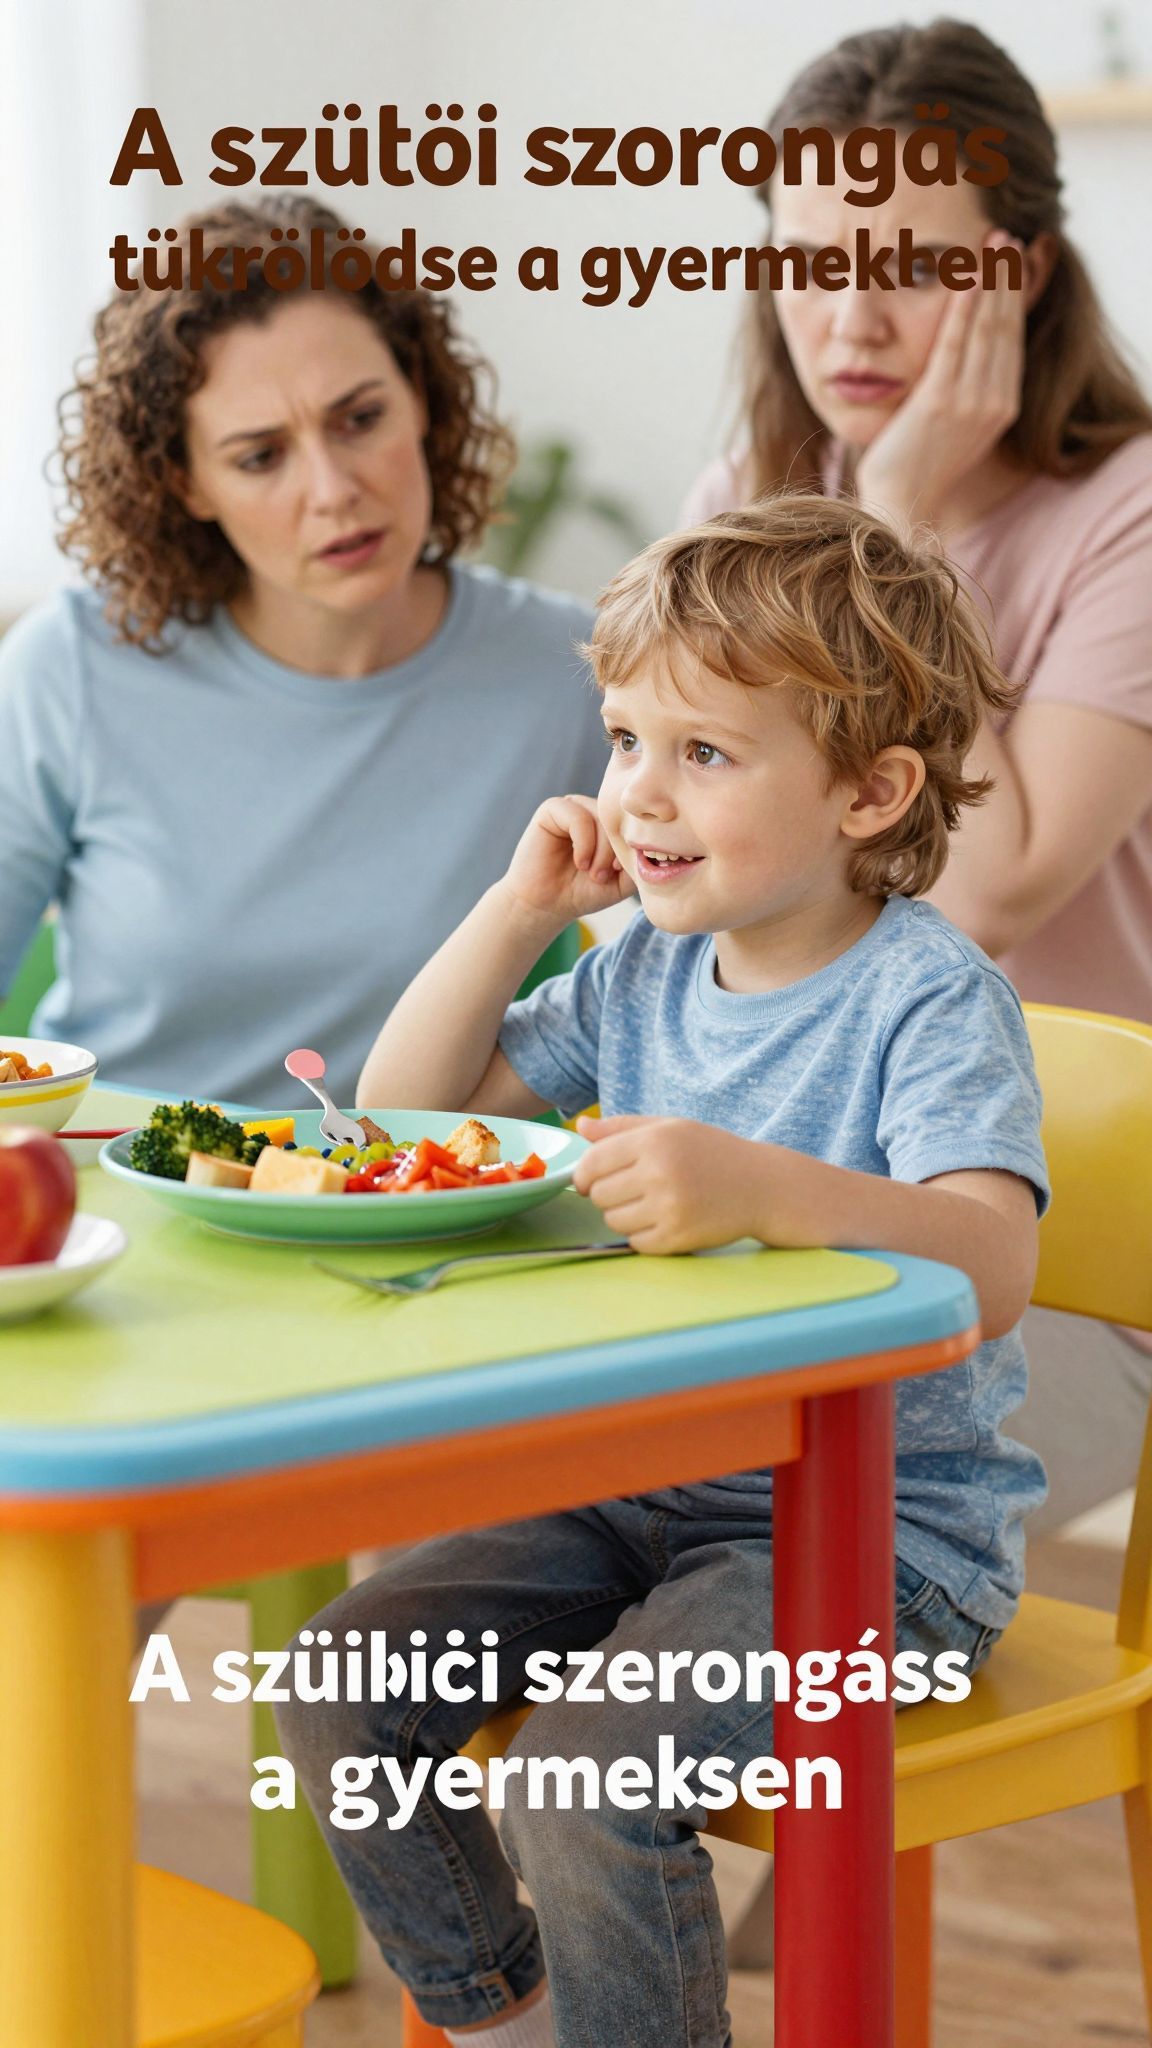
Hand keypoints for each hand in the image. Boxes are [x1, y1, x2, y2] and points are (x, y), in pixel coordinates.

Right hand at [501, 794, 636, 926]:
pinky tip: (580, 862)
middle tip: (603, 876)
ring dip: (601, 850)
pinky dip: (584, 843)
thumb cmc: (584, 891)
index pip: (634, 819)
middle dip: (615, 850)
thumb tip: (657, 841)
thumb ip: (641, 859)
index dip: (633, 845)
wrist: (547, 904)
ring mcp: (573, 806)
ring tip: (592, 873)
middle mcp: (592, 809)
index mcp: (609, 822)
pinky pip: (579, 817)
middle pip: (618, 817)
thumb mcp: (624, 879)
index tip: (622, 872)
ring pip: (601, 816)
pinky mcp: (552, 808)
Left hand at [573, 1114, 765, 1252]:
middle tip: (631, 1190)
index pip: (592, 1162)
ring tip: (650, 1204)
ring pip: (613, 1221)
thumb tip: (580, 1127)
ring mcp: (669, 1208)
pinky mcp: (678, 1237)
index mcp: (654, 1141)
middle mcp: (660, 1173)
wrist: (762, 1186)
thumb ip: (622, 1127)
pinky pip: (635, 1243)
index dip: (582, 1174)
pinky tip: (664, 1219)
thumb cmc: (712, 1152)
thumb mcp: (671, 1128)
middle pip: (598, 1194)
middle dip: (606, 1194)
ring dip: (623, 1215)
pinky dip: (643, 1235)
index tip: (588, 1180)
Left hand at [855, 231, 1026, 531]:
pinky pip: (955, 344)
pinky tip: (965, 277)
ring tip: (991, 243)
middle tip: (1004, 237)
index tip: (1009, 262)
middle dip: (1007, 278)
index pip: (1011, 339)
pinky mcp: (942, 403)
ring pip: (987, 328)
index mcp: (1001, 406)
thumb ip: (957, 387)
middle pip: (1005, 326)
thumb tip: (951, 354)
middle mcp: (995, 402)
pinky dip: (963, 307)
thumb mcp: (948, 423)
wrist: (899, 504)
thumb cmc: (913, 465)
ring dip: (990, 280)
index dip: (1012, 297)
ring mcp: (971, 403)